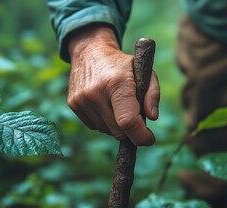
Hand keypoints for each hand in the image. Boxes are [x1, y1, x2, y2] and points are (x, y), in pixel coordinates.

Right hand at [67, 24, 159, 145]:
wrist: (91, 51)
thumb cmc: (123, 65)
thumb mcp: (144, 71)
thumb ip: (152, 94)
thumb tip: (151, 117)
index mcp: (117, 82)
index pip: (128, 121)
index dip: (141, 135)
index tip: (149, 138)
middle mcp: (96, 92)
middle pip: (118, 131)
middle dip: (131, 131)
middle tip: (136, 116)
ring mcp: (82, 99)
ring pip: (107, 131)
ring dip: (117, 126)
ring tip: (118, 105)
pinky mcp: (73, 104)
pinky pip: (95, 126)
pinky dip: (104, 122)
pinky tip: (105, 105)